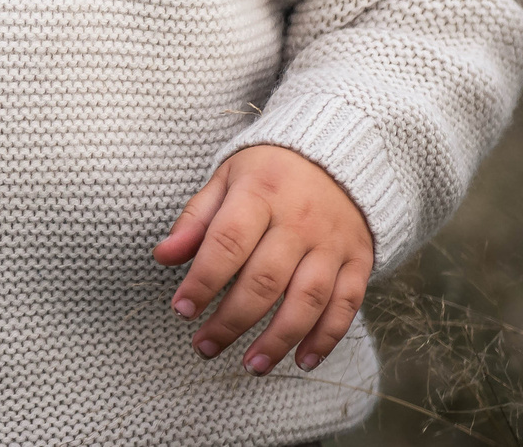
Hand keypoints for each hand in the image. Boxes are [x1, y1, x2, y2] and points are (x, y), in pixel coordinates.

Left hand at [152, 144, 372, 374]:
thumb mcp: (227, 179)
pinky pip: (346, 305)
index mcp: (260, 193)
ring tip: (250, 365)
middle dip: (232, 320)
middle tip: (204, 346)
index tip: (181, 310)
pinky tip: (302, 361)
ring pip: (307, 299)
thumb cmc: (270, 172)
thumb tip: (164, 256)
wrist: (339, 156)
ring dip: (278, 339)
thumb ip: (196, 219)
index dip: (203, 280)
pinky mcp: (358, 261)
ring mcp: (333, 243)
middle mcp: (299, 220)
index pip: (228, 242)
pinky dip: (326, 338)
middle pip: (265, 279)